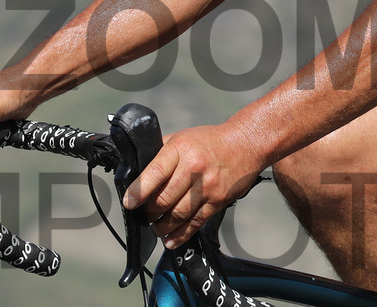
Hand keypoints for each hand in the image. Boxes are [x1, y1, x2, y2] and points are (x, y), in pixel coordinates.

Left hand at [125, 122, 268, 248]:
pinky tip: (170, 240)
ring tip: (156, 227)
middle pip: (164, 199)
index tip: (129, 203)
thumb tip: (137, 172)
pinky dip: (180, 235)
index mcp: (180, 148)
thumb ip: (160, 153)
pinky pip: (195, 223)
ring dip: (162, 226)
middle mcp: (194, 168)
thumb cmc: (210, 141)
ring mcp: (207, 186)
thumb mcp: (182, 137)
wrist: (246, 144)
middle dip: (149, 212)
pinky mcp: (218, 201)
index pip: (154, 173)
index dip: (138, 191)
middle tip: (145, 215)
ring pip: (178, 215)